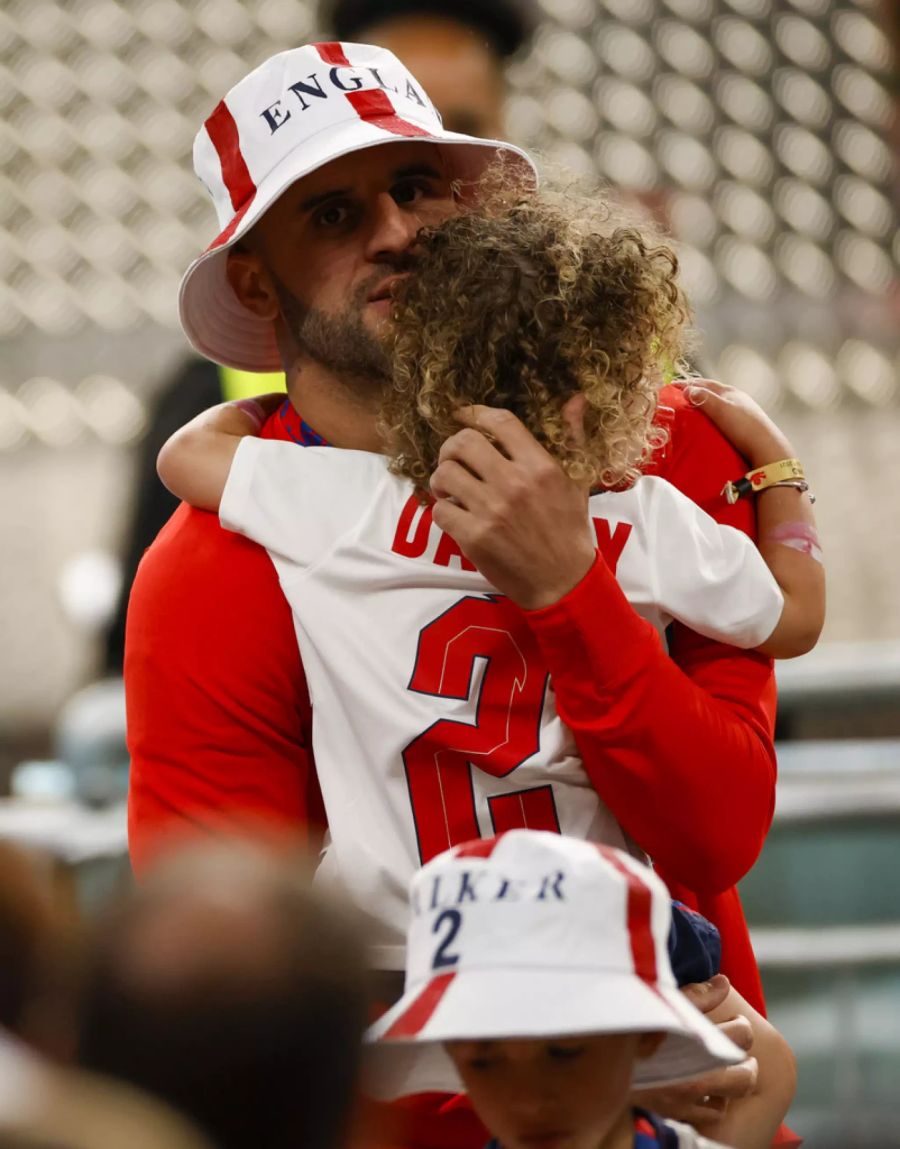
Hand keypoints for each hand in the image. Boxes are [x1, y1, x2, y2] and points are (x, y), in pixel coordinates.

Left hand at [429, 401, 595, 609]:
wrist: (563, 582)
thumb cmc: (571, 530)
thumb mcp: (579, 481)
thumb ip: (572, 438)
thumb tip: (575, 399)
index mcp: (540, 466)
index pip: (500, 423)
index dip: (475, 413)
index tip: (463, 414)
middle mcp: (514, 484)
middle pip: (463, 443)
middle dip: (451, 447)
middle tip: (453, 459)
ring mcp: (491, 511)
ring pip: (444, 475)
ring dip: (442, 479)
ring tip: (450, 488)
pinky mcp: (474, 537)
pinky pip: (440, 511)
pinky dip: (443, 510)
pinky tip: (455, 514)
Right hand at [631, 975, 757, 1126]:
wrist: (593, 1067)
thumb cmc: (626, 1030)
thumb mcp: (659, 1005)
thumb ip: (695, 996)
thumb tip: (723, 983)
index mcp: (695, 1047)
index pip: (741, 1036)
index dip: (742, 1026)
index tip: (735, 1022)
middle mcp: (695, 1080)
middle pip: (745, 1077)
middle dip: (747, 1064)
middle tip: (739, 1052)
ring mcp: (685, 1104)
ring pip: (726, 1102)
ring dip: (728, 1088)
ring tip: (720, 1072)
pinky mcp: (672, 1117)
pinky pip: (705, 1116)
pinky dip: (708, 1104)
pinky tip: (698, 1091)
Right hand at [676, 379, 793, 468]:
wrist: (766, 449)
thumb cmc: (744, 427)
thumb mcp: (721, 409)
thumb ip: (703, 398)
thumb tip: (687, 390)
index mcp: (730, 392)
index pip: (704, 383)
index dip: (686, 384)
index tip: (670, 387)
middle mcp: (736, 400)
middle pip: (710, 393)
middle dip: (693, 394)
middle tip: (676, 400)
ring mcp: (741, 414)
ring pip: (716, 406)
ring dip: (702, 407)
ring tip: (688, 414)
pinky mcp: (742, 428)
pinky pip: (721, 419)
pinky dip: (710, 419)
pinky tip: (705, 428)